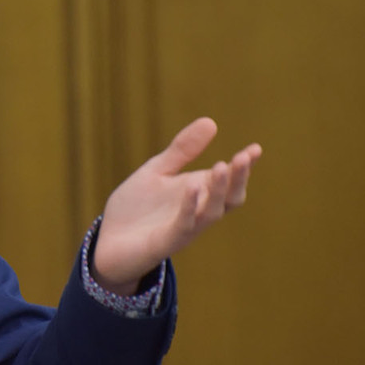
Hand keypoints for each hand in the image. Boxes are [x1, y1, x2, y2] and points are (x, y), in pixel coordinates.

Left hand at [92, 117, 261, 294]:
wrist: (108, 243)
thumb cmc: (135, 209)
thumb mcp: (157, 171)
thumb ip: (182, 150)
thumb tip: (211, 121)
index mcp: (198, 193)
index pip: (229, 180)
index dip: (244, 167)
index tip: (256, 149)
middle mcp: (197, 212)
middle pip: (230, 198)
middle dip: (239, 178)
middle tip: (245, 156)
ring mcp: (185, 228)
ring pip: (212, 212)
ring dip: (218, 190)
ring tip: (222, 166)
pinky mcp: (166, 241)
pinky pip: (184, 225)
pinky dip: (190, 206)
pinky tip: (192, 187)